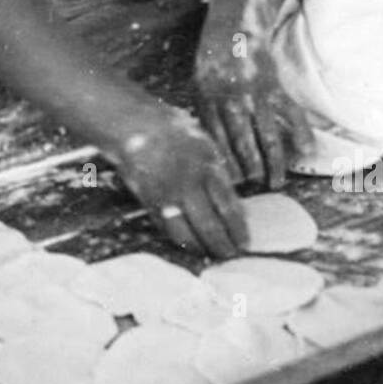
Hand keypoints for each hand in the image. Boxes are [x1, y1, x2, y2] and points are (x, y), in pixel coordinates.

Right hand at [112, 109, 248, 257]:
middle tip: (231, 256)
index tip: (245, 244)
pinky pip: (166, 229)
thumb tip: (234, 208)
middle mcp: (188, 185)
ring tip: (210, 254)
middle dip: (222, 246)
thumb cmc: (178, 135)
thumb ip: (219, 178)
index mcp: (208, 169)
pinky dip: (178, 240)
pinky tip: (188, 244)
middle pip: (209, 226)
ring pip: (185, 234)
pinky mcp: (149, 203)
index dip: (238, 231)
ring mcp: (166, 196)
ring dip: (200, 248)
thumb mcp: (206, 149)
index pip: (228, 208)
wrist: (137, 127)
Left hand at [194, 0, 313, 190]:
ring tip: (276, 182)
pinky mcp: (275, 83)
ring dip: (273, 162)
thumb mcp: (200, 82)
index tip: (230, 185)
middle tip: (255, 190)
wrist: (236, 18)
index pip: (216, 141)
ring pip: (266, 135)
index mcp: (208, 99)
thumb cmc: (213, 55)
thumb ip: (206, 112)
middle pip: (241, 143)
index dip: (224, 165)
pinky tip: (307, 153)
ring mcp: (255, 91)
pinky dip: (301, 133)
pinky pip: (290, 113)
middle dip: (249, 170)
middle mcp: (232, 98)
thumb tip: (212, 149)